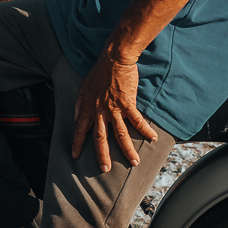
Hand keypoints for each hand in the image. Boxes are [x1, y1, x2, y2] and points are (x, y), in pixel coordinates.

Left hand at [72, 53, 157, 172]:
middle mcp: (100, 111)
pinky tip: (153, 138)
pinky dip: (145, 130)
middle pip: (100, 138)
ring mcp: (114, 109)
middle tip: (105, 169)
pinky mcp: (128, 103)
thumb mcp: (84, 86)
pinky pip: (137, 120)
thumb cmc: (99, 71)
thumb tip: (76, 115)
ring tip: (134, 162)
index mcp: (89, 107)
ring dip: (127, 149)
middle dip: (102, 155)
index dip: (77, 143)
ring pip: (120, 134)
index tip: (74, 156)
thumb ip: (80, 102)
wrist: (114, 59)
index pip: (80, 129)